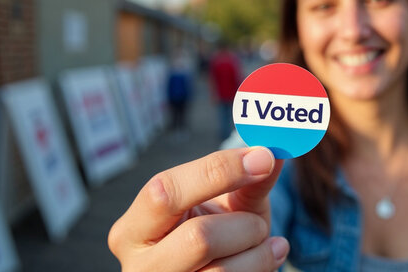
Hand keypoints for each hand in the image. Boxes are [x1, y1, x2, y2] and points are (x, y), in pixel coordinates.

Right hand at [108, 147, 288, 271]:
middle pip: (197, 238)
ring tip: (264, 243)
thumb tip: (273, 148)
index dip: (218, 171)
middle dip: (242, 225)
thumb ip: (249, 177)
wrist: (219, 268)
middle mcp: (139, 265)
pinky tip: (269, 256)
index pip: (166, 191)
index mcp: (134, 227)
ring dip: (257, 252)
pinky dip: (262, 266)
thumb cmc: (220, 230)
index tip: (262, 158)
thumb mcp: (230, 201)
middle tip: (260, 223)